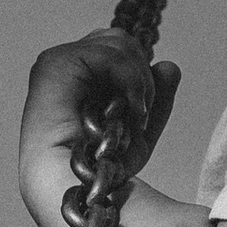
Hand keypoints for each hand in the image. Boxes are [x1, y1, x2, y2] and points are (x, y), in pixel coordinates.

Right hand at [19, 31, 179, 226]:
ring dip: (139, 83)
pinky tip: (131, 110)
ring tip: (133, 117)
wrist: (79, 184)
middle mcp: (69, 65)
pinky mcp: (57, 62)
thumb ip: (154, 96)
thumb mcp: (139, 129)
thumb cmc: (103, 167)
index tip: (139, 116)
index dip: (139, 77)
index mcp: (82, 76)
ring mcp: (60, 60)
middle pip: (123, 42)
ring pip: (121, 44)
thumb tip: (168, 65)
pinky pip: (112, 54)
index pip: (121, 50)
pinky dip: (132, 82)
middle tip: (137, 118)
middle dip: (141, 78)